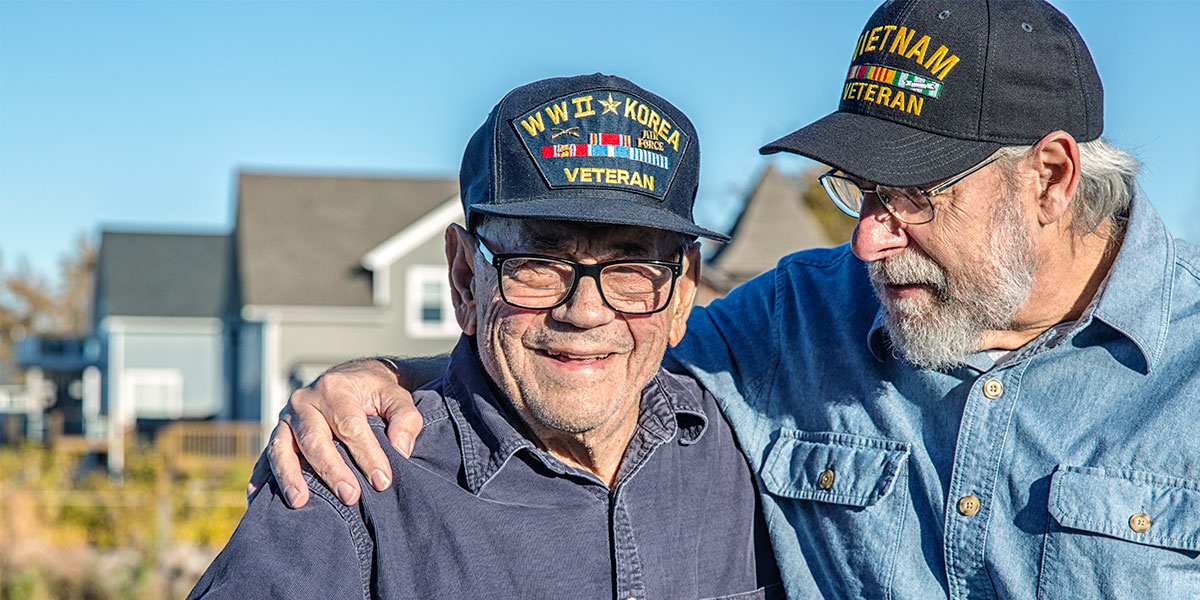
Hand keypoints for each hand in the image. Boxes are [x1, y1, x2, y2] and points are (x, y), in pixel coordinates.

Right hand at [246, 359, 423, 507]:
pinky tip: (257, 502)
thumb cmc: (376, 393)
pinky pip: (264, 458)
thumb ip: (406, 420)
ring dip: (289, 477)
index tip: (382, 481)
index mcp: (334, 389)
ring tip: (300, 503)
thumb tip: (400, 450)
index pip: (350, 426)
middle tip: (350, 497)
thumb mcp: (398, 398)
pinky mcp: (277, 436)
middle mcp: (304, 401)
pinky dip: (260, 479)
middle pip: (314, 439)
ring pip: (281, 448)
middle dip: (331, 470)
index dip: (367, 455)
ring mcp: (285, 419)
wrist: (351, 380)